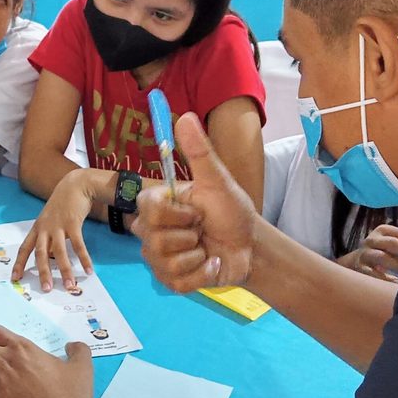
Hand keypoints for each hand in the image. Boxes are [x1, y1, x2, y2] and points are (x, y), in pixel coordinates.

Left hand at [13, 168, 101, 290]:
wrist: (74, 185)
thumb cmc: (61, 206)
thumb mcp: (50, 221)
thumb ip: (49, 239)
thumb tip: (50, 259)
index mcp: (37, 229)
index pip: (24, 248)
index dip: (19, 264)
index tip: (14, 279)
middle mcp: (45, 228)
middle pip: (40, 253)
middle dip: (43, 272)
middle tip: (46, 289)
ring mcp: (58, 225)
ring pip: (60, 252)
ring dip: (65, 270)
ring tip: (70, 286)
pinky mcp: (73, 223)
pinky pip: (78, 244)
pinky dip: (83, 258)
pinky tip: (88, 270)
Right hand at [133, 112, 255, 290]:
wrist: (250, 247)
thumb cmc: (232, 212)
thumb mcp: (218, 181)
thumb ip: (199, 152)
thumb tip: (185, 117)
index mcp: (157, 204)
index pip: (147, 208)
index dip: (176, 213)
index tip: (196, 211)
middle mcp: (150, 230)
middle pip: (153, 237)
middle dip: (189, 234)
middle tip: (202, 229)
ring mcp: (157, 257)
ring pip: (165, 260)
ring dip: (197, 255)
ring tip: (206, 247)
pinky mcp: (168, 280)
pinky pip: (176, 281)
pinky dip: (202, 274)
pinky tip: (210, 265)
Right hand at [343, 224, 397, 279]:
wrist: (358, 261)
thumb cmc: (384, 252)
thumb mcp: (397, 245)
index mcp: (384, 231)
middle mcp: (372, 240)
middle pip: (392, 243)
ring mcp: (365, 253)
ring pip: (382, 257)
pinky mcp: (359, 267)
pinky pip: (372, 273)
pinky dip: (385, 278)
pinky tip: (395, 282)